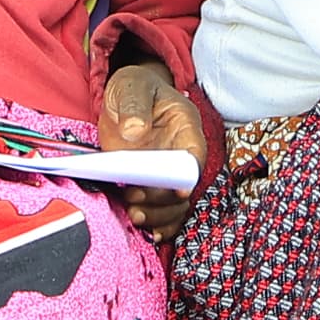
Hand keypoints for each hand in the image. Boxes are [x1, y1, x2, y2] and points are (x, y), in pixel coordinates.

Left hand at [97, 58, 202, 242]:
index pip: (193, 157)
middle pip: (185, 188)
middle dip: (163, 201)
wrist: (125, 97)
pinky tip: (148, 233)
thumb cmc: (134, 88)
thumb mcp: (131, 86)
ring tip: (135, 217)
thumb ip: (133, 105)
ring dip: (157, 216)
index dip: (187, 176)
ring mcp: (165, 173)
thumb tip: (134, 132)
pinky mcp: (150, 185)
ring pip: (174, 205)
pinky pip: (162, 211)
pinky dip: (157, 225)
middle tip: (136, 202)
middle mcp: (180, 155)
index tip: (176, 191)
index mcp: (185, 128)